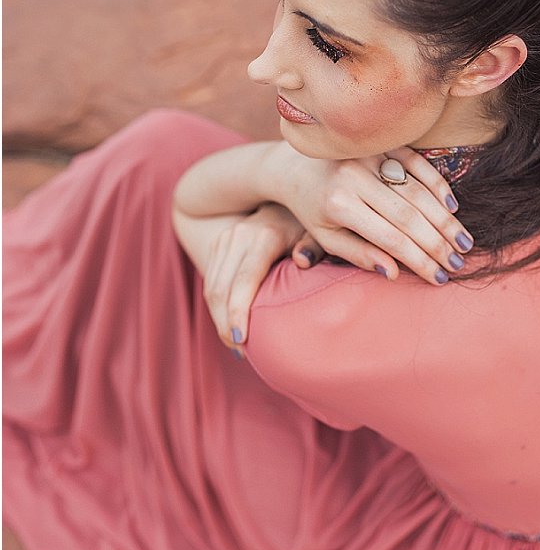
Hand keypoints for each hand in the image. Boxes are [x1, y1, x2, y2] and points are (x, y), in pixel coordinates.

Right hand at [203, 202, 308, 347]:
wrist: (287, 198)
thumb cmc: (309, 224)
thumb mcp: (319, 233)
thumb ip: (315, 246)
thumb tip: (303, 261)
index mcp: (264, 236)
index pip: (244, 280)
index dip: (238, 313)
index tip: (242, 341)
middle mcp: (239, 236)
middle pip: (220, 289)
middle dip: (225, 324)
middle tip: (240, 351)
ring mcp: (226, 239)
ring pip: (212, 287)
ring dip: (219, 318)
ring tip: (236, 344)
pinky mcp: (219, 244)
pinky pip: (211, 281)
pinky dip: (216, 306)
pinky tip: (229, 324)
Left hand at [278, 144, 474, 285]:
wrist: (295, 166)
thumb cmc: (312, 209)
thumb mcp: (327, 237)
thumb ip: (358, 254)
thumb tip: (393, 272)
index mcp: (340, 204)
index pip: (390, 238)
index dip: (418, 260)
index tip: (439, 277)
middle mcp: (355, 176)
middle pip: (409, 216)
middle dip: (438, 243)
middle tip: (459, 264)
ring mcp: (370, 156)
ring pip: (418, 191)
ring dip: (445, 219)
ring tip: (463, 243)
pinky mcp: (382, 144)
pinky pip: (418, 164)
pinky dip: (437, 185)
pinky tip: (452, 208)